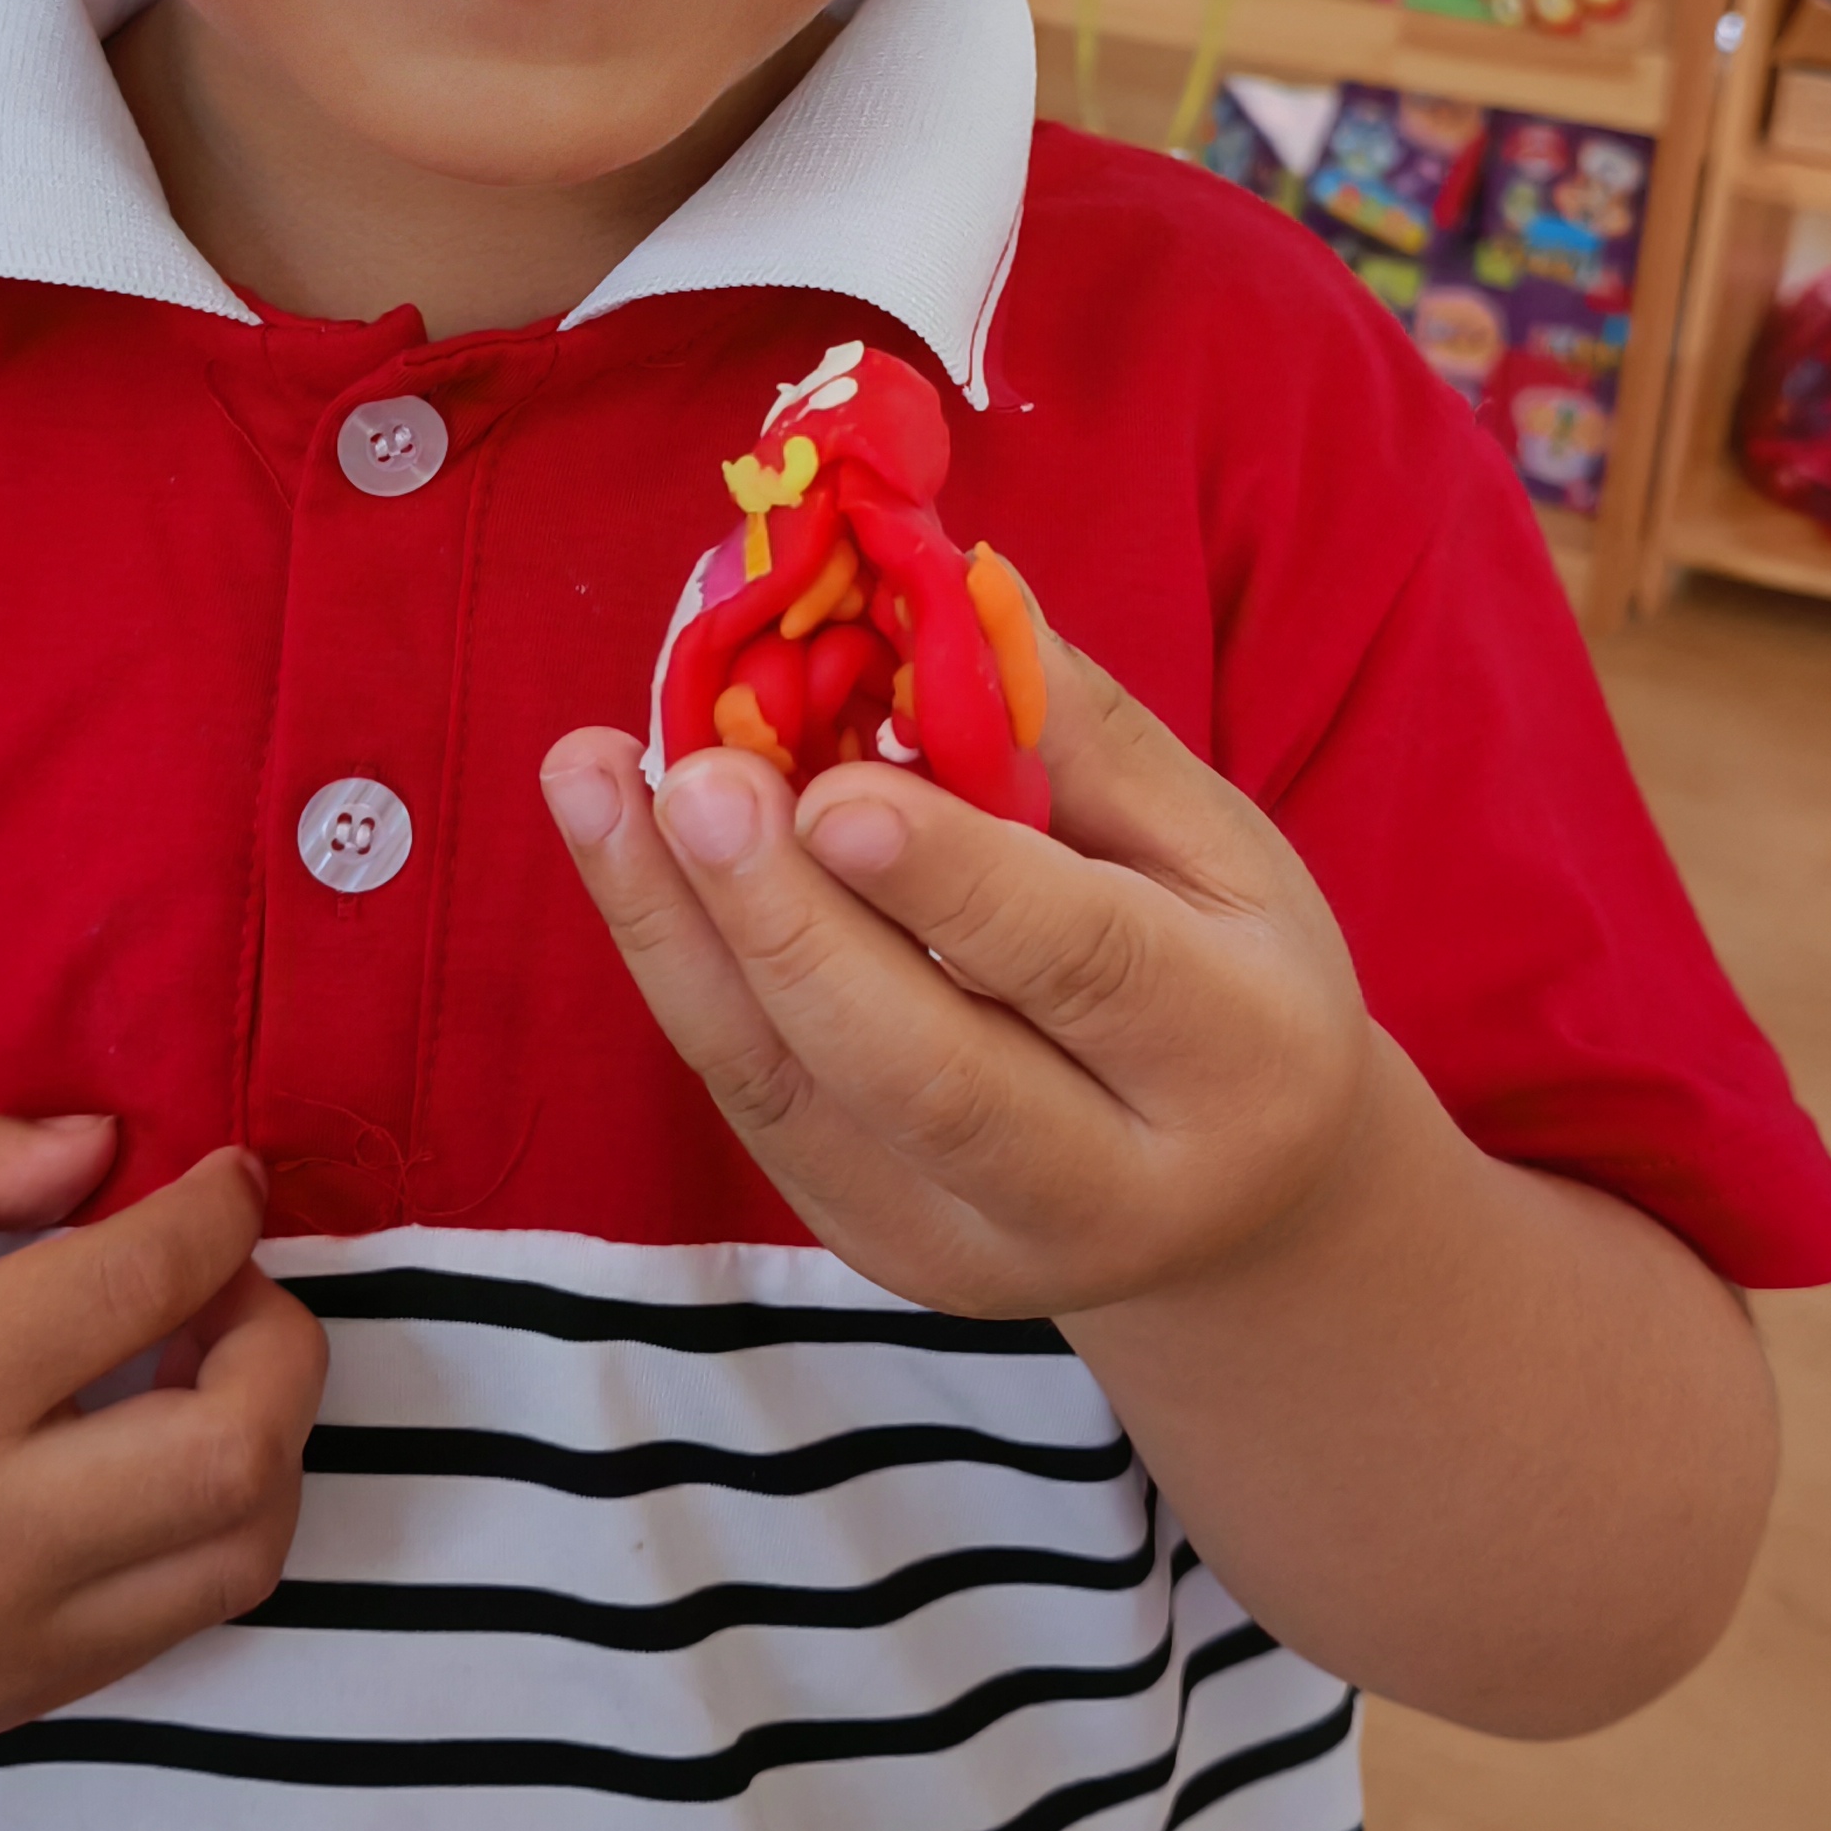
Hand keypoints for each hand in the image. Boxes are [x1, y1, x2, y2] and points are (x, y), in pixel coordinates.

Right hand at [0, 1114, 326, 1780]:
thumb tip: (103, 1144)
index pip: (144, 1283)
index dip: (217, 1209)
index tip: (227, 1173)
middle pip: (240, 1444)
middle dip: (281, 1338)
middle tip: (231, 1284)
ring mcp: (1, 1642)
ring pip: (240, 1555)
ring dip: (269, 1446)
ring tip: (204, 1373)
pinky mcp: (2, 1706)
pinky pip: (171, 1622)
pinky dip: (207, 1531)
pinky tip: (148, 1462)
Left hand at [541, 624, 1373, 1321]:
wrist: (1236, 1198)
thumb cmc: (1223, 971)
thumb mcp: (1212, 843)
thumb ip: (1077, 733)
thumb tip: (938, 585)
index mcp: (1234, 1057)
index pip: (1082, 966)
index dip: (950, 881)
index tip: (831, 790)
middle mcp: (1108, 1189)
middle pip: (923, 1072)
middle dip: (790, 923)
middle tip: (695, 783)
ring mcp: (971, 1245)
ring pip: (797, 1099)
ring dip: (678, 933)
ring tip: (594, 784)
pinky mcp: (871, 1243)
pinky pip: (753, 1101)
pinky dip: (676, 964)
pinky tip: (622, 842)